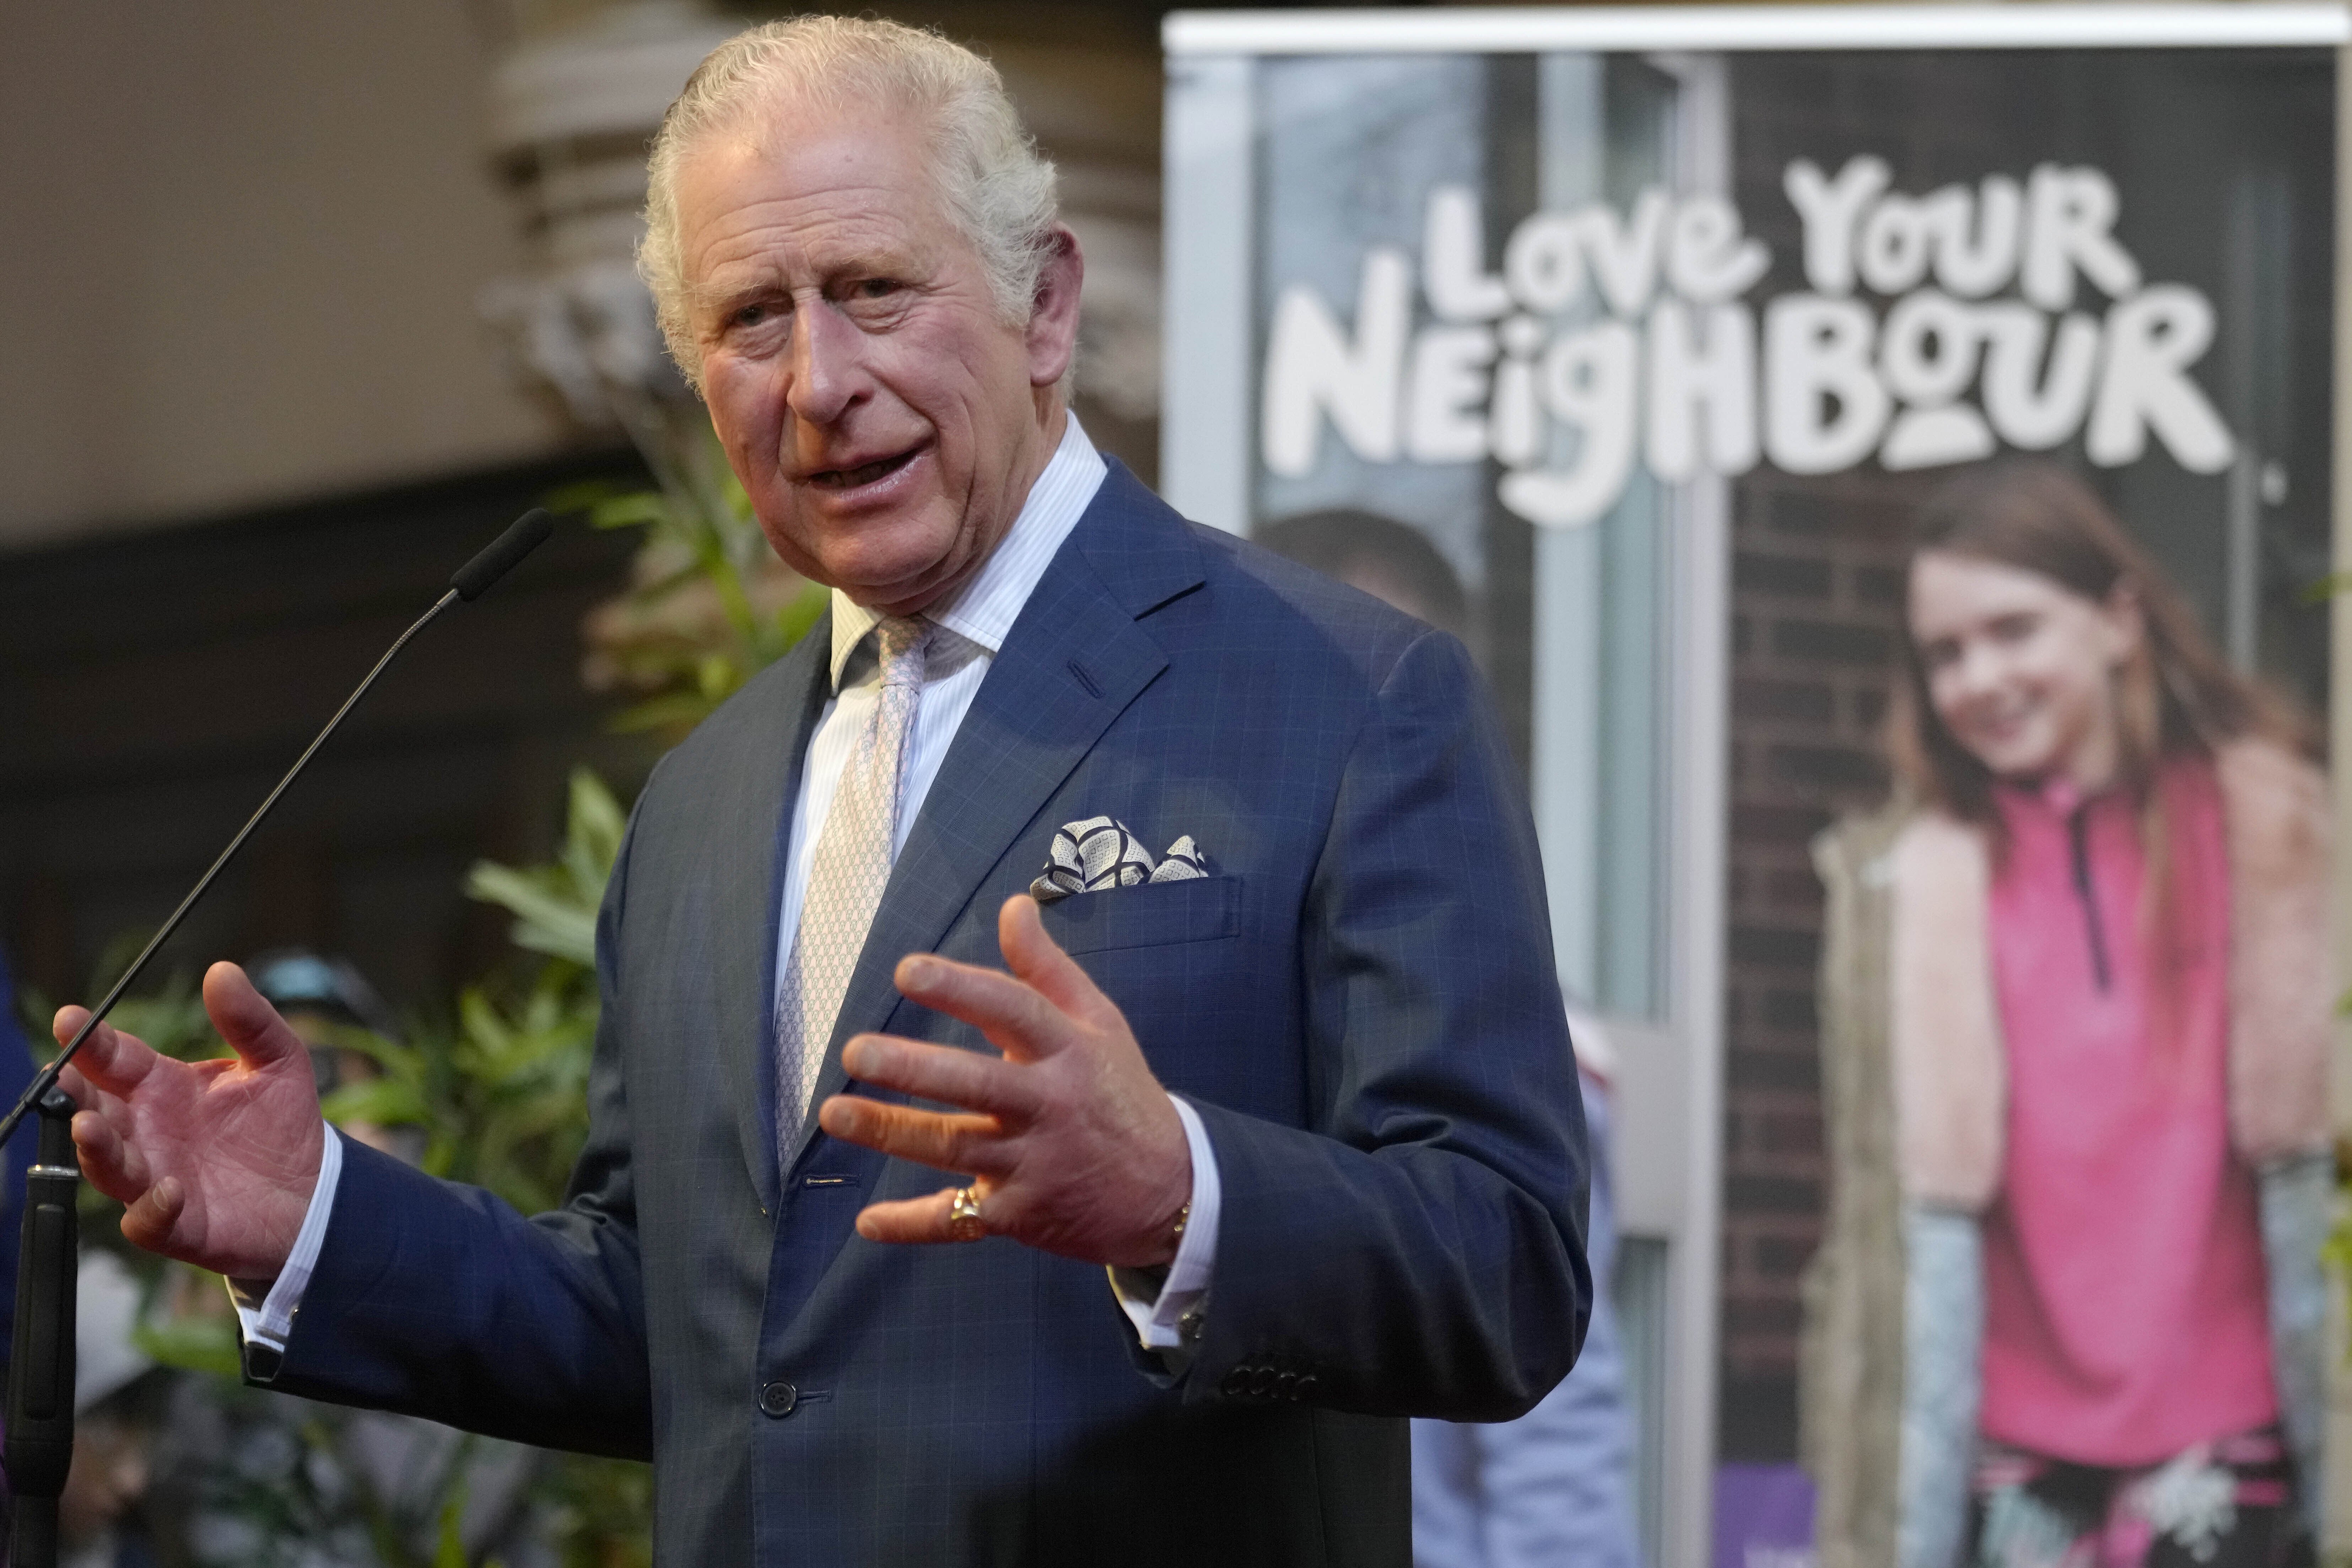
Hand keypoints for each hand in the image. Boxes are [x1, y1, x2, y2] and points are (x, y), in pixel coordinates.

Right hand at [57, 961, 325, 1281]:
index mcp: (162, 1088)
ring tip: (90, 1125)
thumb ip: (251, 1019)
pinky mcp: (177, 1225)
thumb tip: (223, 970)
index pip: (115, 1060)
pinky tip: (171, 1189)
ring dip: (97, 1148)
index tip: (70, 1017)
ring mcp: (155, 1179)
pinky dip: (153, 1207)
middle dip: (75, 1093)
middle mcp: (147, 1133)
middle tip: (64, 1074)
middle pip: (96, 1111)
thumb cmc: (281, 1124)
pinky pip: (148, 1221)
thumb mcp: (280, 1061)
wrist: (310, 1190)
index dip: (91, 1040)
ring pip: (108, 1167)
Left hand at [817, 895, 1191, 1268]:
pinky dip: (913, 1224)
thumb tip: (1014, 905)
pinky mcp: (1022, 1215)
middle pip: (975, 1083)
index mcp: (1069, 1050)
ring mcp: (1034, 1163)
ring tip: (835, 1112)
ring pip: (955, 1148)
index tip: (906, 971)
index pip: (1012, 1010)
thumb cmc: (1119, 1092)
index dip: (960, 988)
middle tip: (857, 1051)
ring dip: (892, 1132)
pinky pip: (961, 1220)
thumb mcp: (1101, 1022)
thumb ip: (1048, 968)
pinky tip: (869, 1221)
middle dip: (913, 1067)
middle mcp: (1050, 1104)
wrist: (1172, 1189)